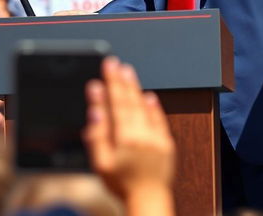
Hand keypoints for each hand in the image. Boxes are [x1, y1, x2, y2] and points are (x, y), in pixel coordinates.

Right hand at [83, 57, 174, 199]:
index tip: (103, 72)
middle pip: (129, 101)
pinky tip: (148, 95)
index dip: (108, 87)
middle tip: (114, 63)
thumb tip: (96, 111)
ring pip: (143, 106)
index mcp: (124, 139)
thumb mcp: (101, 164)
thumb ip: (97, 136)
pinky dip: (154, 106)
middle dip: (120, 80)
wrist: (148, 199)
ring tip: (127, 71)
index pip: (115, 106)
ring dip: (134, 87)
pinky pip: (160, 119)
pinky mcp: (166, 142)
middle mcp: (141, 135)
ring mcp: (156, 137)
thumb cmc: (122, 184)